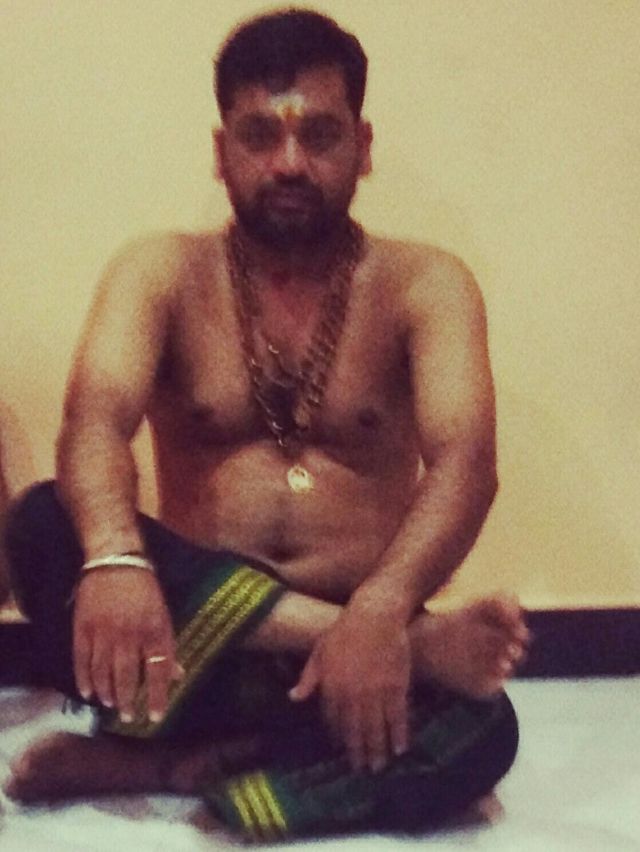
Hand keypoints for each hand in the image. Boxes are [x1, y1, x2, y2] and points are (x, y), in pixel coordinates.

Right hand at [73, 567, 181, 722]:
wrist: (115, 562)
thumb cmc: (145, 590)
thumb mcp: (164, 614)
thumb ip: (167, 645)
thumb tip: (177, 675)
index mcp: (154, 630)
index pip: (157, 671)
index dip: (156, 696)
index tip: (155, 717)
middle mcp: (129, 634)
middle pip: (127, 677)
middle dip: (128, 701)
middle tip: (128, 716)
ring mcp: (103, 632)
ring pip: (103, 672)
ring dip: (106, 693)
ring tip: (110, 705)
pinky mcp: (83, 628)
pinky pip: (81, 660)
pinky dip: (84, 679)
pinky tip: (88, 693)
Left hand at [289, 606, 410, 772]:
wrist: (374, 615)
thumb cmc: (345, 629)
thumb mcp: (320, 651)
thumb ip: (308, 677)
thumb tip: (293, 698)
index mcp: (331, 687)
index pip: (333, 720)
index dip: (337, 735)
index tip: (341, 747)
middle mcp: (352, 695)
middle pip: (355, 731)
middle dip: (357, 753)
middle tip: (360, 769)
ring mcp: (375, 693)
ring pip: (376, 729)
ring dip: (377, 750)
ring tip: (378, 767)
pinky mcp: (396, 687)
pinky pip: (398, 718)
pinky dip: (399, 735)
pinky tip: (400, 749)